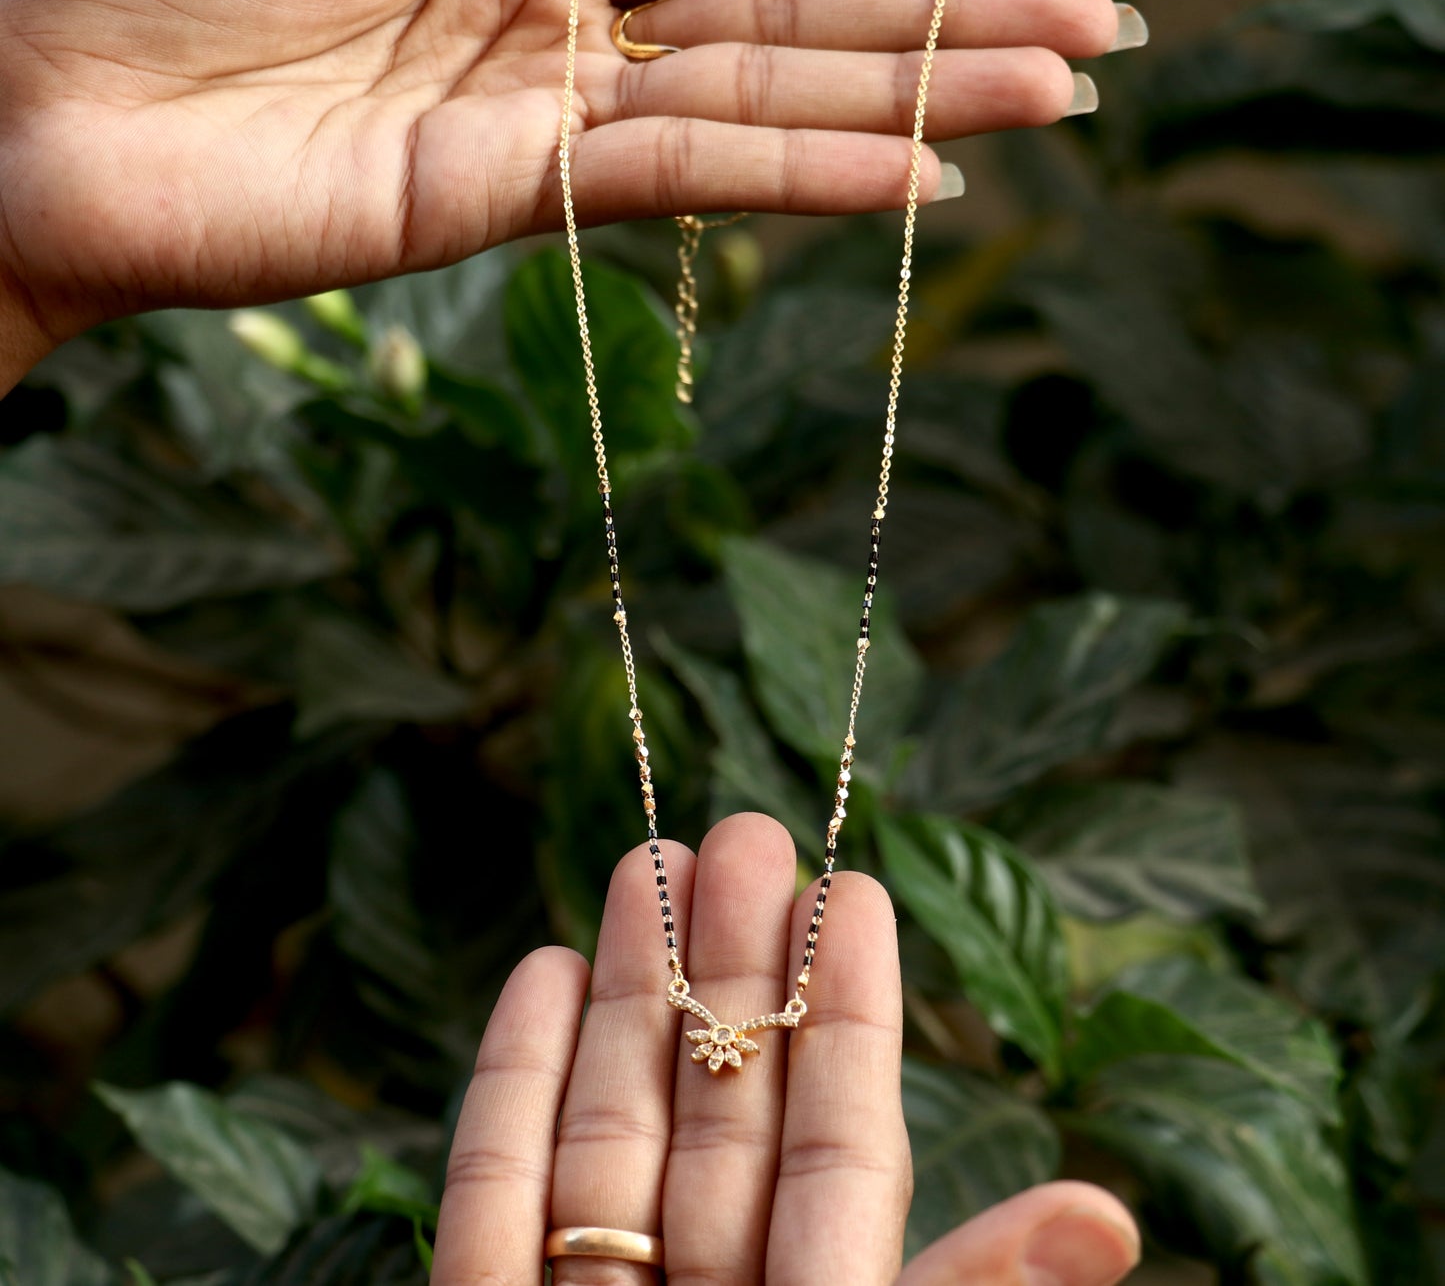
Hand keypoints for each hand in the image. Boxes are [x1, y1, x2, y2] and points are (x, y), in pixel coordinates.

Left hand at [0, 0, 1129, 380]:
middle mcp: (568, 23)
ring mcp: (548, 120)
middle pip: (790, 14)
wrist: (45, 107)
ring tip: (1047, 108)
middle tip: (1092, 38)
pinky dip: (793, 177)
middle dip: (943, 22)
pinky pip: (674, 178)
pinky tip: (906, 178)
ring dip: (908, 104)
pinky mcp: (508, 204)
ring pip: (758, 103)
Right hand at [432, 813, 1139, 1284]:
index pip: (840, 1142)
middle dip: (728, 966)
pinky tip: (534, 972)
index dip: (844, 1008)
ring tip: (644, 864)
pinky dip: (509, 1085)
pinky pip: (495, 1198)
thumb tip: (1110, 1217)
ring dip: (621, 992)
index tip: (847, 883)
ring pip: (610, 1126)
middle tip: (735, 826)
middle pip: (720, 1109)